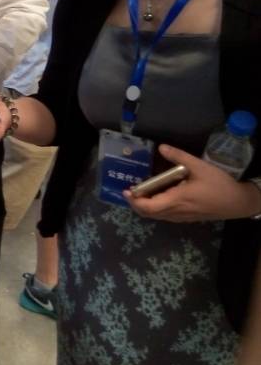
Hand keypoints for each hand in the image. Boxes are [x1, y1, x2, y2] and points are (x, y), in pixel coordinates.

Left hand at [125, 144, 260, 221]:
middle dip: (136, 204)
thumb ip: (179, 157)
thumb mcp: (200, 166)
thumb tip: (161, 147)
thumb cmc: (219, 185)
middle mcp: (176, 211)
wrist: (238, 202)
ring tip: (140, 192)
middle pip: (149, 213)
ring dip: (145, 207)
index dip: (134, 201)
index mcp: (177, 199)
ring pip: (157, 216)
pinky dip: (155, 208)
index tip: (127, 190)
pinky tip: (157, 196)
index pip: (148, 207)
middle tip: (130, 190)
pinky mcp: (187, 218)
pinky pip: (165, 216)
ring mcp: (182, 217)